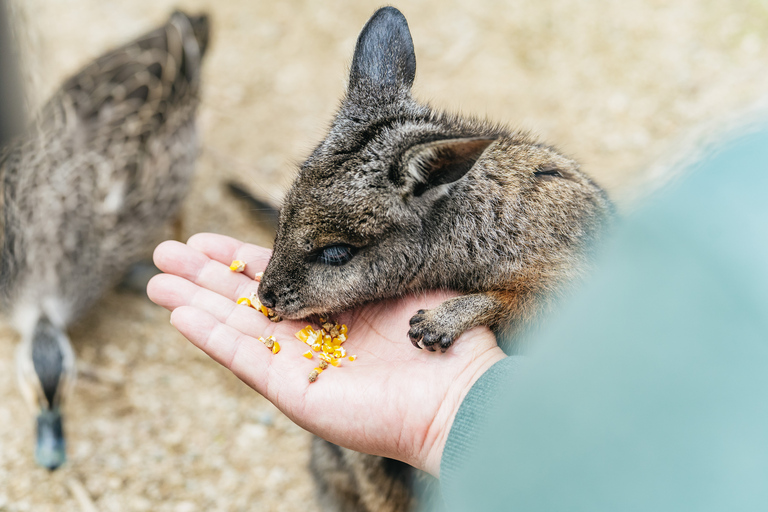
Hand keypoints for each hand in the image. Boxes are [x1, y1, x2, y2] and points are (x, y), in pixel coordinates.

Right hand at [147, 233, 504, 476]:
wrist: (457, 391)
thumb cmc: (440, 337)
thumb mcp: (401, 278)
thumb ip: (367, 259)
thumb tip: (349, 226)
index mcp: (332, 307)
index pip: (274, 278)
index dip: (235, 259)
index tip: (201, 239)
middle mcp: (309, 335)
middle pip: (242, 302)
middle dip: (202, 277)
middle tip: (161, 253)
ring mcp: (297, 364)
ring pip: (233, 329)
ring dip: (193, 304)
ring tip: (153, 281)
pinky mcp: (293, 390)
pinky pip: (244, 360)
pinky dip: (210, 337)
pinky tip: (180, 315)